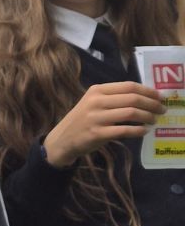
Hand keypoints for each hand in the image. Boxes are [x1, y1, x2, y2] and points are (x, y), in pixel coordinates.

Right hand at [44, 81, 165, 166]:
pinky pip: (124, 130)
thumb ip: (113, 98)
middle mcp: (96, 101)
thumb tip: (144, 97)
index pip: (129, 86)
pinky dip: (138, 131)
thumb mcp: (93, 103)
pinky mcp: (97, 134)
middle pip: (132, 98)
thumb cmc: (82, 120)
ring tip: (154, 120)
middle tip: (162, 110)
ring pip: (131, 113)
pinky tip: (144, 131)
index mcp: (97, 90)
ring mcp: (96, 117)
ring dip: (147, 117)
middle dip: (152, 104)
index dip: (148, 91)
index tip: (160, 97)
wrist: (62, 139)